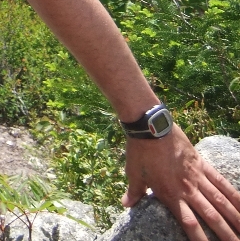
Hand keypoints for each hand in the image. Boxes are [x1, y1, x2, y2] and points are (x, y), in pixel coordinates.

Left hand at [123, 125, 239, 240]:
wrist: (151, 126)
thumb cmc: (140, 150)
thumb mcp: (133, 173)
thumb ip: (134, 191)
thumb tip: (126, 204)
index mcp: (170, 194)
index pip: (189, 223)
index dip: (200, 239)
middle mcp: (187, 189)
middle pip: (211, 216)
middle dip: (225, 234)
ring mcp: (197, 176)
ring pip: (221, 202)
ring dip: (235, 218)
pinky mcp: (202, 164)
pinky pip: (221, 182)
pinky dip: (234, 195)